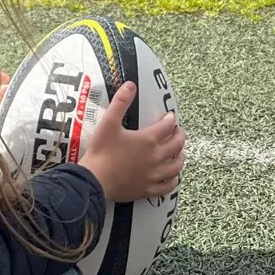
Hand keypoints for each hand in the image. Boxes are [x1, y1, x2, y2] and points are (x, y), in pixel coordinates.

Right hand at [79, 82, 185, 202]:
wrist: (94, 180)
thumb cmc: (101, 151)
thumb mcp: (108, 122)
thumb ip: (120, 102)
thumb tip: (130, 85)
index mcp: (148, 139)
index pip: (167, 126)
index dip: (171, 119)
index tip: (170, 116)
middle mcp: (155, 157)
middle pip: (176, 145)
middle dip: (180, 136)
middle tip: (178, 132)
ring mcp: (153, 175)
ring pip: (176, 166)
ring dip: (180, 157)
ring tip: (179, 153)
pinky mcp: (148, 189)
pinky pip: (167, 186)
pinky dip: (173, 180)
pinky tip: (172, 177)